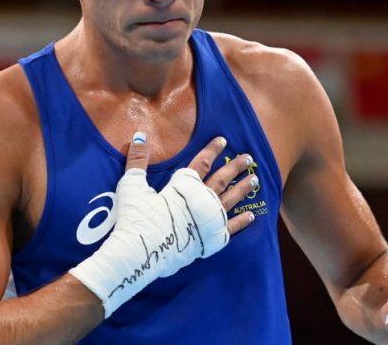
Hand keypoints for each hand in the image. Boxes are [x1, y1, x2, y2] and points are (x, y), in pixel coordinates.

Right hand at [125, 133, 257, 237]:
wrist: (141, 252)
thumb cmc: (136, 218)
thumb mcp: (132, 185)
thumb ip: (138, 159)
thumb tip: (139, 135)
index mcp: (185, 186)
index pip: (202, 162)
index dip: (212, 150)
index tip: (223, 140)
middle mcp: (201, 200)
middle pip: (223, 179)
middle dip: (235, 167)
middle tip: (248, 158)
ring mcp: (208, 220)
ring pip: (231, 200)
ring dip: (243, 189)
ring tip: (254, 179)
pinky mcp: (210, 239)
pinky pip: (230, 229)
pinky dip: (241, 222)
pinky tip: (251, 216)